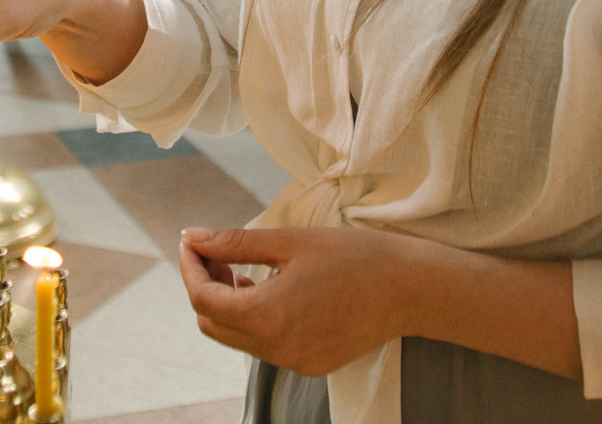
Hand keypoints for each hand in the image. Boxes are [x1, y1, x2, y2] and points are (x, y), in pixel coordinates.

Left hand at [177, 228, 418, 376]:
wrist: (411, 289)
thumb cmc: (353, 257)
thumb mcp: (288, 241)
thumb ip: (234, 243)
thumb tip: (192, 237)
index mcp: (267, 316)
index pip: (202, 300)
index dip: (190, 268)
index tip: (192, 242)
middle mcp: (276, 349)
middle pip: (213, 324)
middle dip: (205, 287)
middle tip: (214, 253)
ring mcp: (294, 362)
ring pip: (238, 338)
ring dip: (229, 304)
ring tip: (242, 269)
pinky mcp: (311, 365)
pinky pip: (266, 346)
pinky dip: (256, 320)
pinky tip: (270, 290)